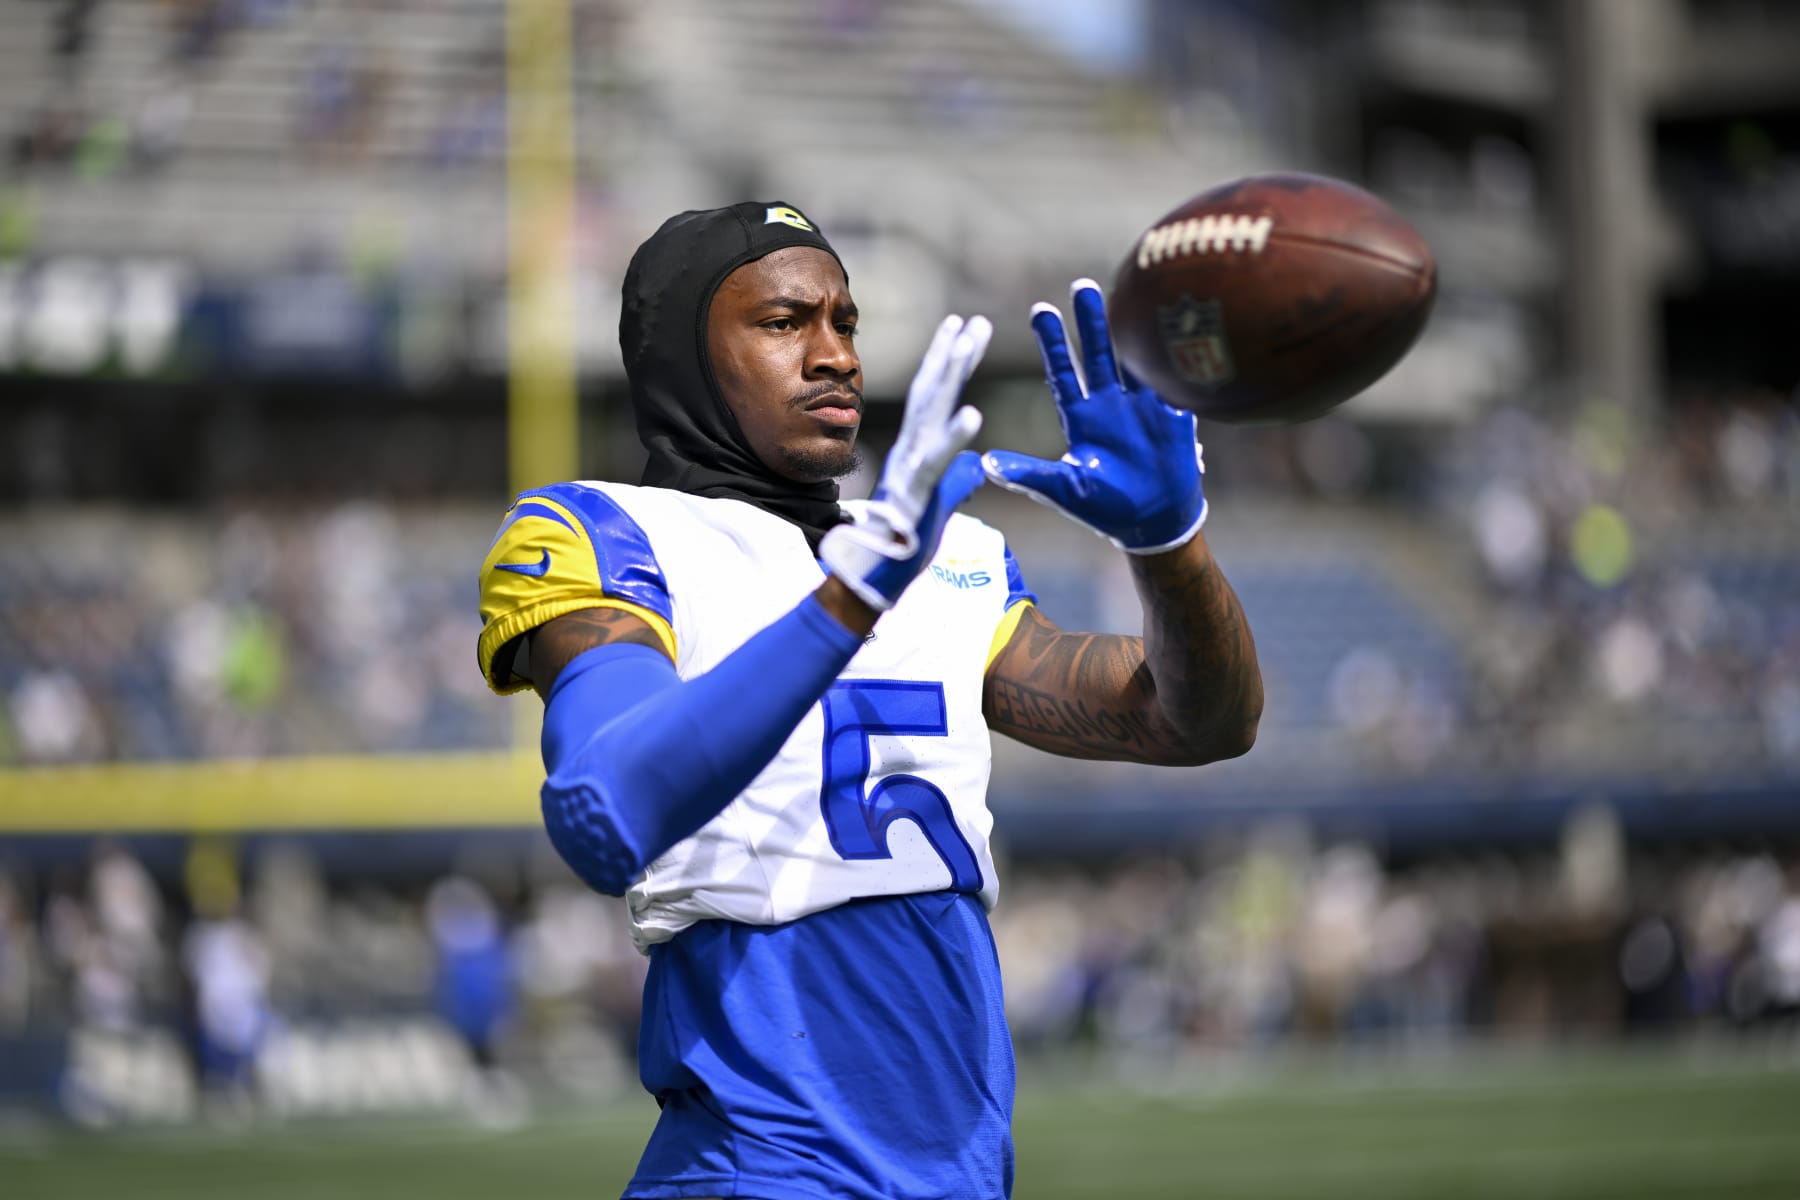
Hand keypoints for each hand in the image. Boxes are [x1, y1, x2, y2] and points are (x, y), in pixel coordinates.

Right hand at [820, 314, 990, 611]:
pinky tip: (974, 413)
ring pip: (931, 412)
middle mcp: (910, 450)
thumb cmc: (904, 546)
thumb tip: (979, 466)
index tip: (966, 330)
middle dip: (952, 353)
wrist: (871, 579)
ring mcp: (910, 467)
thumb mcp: (940, 505)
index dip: (950, 362)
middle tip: (972, 320)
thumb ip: (958, 481)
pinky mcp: (914, 491)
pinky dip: (954, 436)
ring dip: (950, 374)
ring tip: (969, 341)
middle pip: (932, 391)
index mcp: (916, 451)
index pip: (935, 398)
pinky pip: (936, 460)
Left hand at [982, 279, 1205, 553]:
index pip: (1062, 372)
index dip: (1052, 342)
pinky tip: (1169, 324)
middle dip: (1090, 320)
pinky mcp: (1173, 414)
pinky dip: (1170, 354)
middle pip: (1097, 353)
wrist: (1154, 523)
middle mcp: (1109, 405)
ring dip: (1131, 329)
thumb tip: (987, 463)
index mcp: (1081, 418)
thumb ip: (1029, 475)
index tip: (1040, 308)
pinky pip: (1171, 378)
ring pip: (1134, 357)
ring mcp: (1142, 406)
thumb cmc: (1105, 508)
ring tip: (1130, 292)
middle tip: (1082, 285)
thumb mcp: (1063, 490)